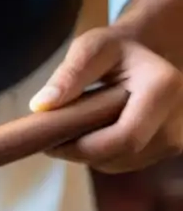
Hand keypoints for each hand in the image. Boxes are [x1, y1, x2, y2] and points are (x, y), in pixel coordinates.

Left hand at [29, 27, 182, 173]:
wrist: (148, 52)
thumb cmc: (117, 48)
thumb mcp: (90, 49)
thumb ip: (68, 74)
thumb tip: (41, 105)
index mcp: (164, 88)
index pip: (124, 139)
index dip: (82, 149)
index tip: (49, 142)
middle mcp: (180, 117)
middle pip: (121, 155)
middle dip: (81, 152)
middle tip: (53, 137)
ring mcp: (178, 136)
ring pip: (122, 162)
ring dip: (91, 154)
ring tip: (73, 130)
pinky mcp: (171, 147)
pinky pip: (129, 162)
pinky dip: (105, 154)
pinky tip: (93, 134)